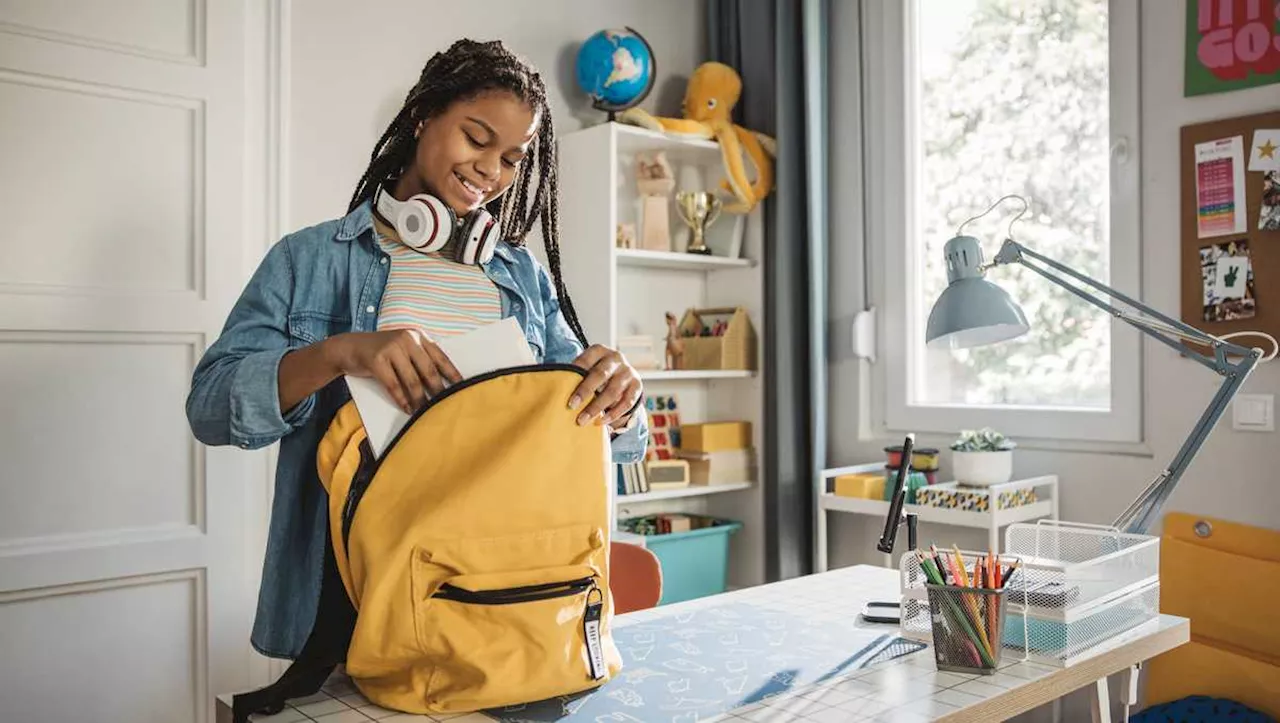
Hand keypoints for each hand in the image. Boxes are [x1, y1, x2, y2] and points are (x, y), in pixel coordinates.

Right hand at [326, 329, 460, 413]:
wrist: (349, 347)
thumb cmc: (382, 352)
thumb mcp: (403, 349)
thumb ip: (420, 360)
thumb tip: (442, 384)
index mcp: (418, 336)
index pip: (441, 357)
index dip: (452, 375)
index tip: (462, 389)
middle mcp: (407, 339)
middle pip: (428, 370)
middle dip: (437, 391)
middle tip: (444, 406)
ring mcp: (391, 348)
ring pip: (412, 380)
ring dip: (419, 399)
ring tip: (425, 412)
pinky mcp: (376, 359)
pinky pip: (393, 384)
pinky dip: (401, 399)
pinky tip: (407, 408)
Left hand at [568, 345, 642, 427]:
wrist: (622, 376)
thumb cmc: (596, 373)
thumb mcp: (587, 368)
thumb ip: (574, 374)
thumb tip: (553, 386)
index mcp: (599, 351)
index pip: (585, 361)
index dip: (575, 376)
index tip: (566, 395)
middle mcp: (616, 358)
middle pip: (600, 375)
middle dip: (585, 392)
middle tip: (572, 407)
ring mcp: (628, 371)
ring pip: (613, 391)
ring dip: (597, 407)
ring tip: (583, 420)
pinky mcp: (637, 385)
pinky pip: (626, 402)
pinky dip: (613, 414)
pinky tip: (601, 421)